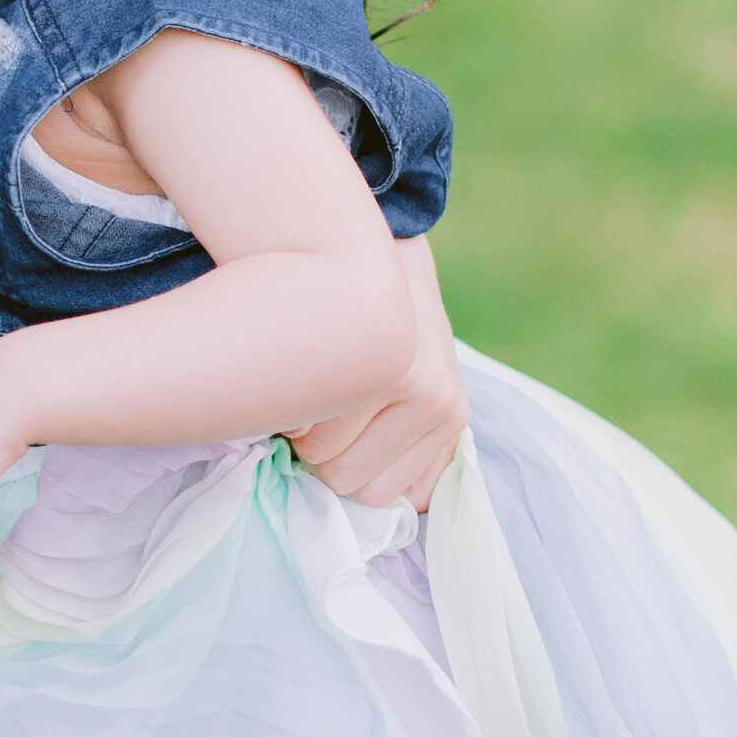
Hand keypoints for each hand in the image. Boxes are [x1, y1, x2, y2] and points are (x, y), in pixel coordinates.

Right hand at [290, 235, 465, 507]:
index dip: (346, 467)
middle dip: (319, 452)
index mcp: (447, 418)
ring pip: (323, 461)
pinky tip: (300, 363)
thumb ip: (394, 434)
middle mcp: (441, 406)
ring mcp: (419, 386)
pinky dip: (289, 408)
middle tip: (319, 396)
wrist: (360, 232)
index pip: (383, 499)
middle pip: (350, 485)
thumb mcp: (402, 371)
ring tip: (310, 376)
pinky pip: (310, 429)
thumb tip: (375, 504)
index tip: (337, 427)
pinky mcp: (391, 366)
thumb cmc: (369, 309)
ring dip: (300, 429)